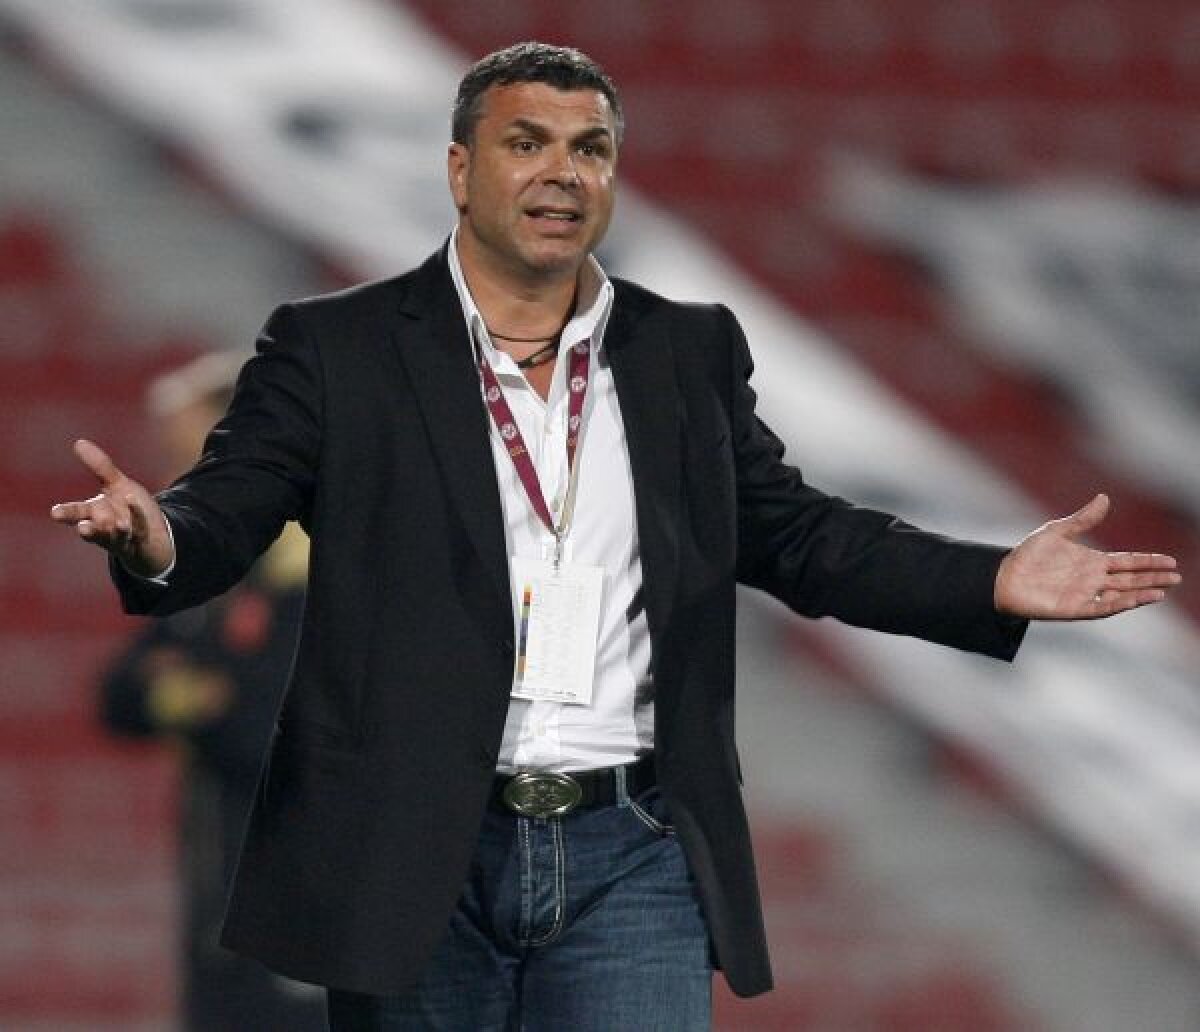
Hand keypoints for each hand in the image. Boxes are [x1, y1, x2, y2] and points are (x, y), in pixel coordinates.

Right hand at [50, 439, 174, 577]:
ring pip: (115, 535)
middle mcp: (105, 528)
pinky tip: (132, 501)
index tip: (55, 513)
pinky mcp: (141, 542)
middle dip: (89, 529)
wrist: (155, 533)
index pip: (76, 513)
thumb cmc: (129, 508)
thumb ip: (100, 467)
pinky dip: (136, 516)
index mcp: (94, 513)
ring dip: (114, 529)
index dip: (65, 513)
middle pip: (93, 529)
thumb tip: (79, 442)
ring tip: (114, 524)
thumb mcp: (117, 484)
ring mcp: (122, 538)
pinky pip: (139, 528)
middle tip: (83, 527)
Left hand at [995, 494, 1180, 619]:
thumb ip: (1082, 519)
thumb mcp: (1056, 532)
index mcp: (1092, 562)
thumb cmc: (1027, 555)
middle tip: (1176, 577)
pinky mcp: (1074, 608)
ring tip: (1162, 590)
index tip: (1170, 561)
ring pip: (1120, 595)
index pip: (1127, 561)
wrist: (1003, 577)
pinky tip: (1134, 599)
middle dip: (1153, 578)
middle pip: (1130, 579)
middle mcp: (1093, 580)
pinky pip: (1101, 607)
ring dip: (1141, 593)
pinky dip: (1118, 604)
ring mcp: (1085, 595)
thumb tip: (1104, 497)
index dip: (1148, 561)